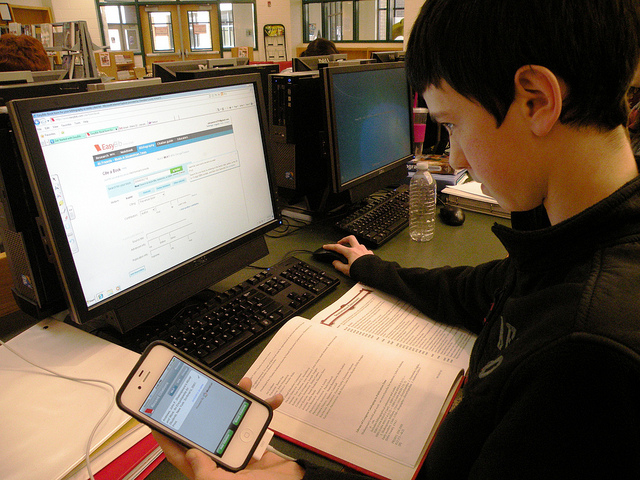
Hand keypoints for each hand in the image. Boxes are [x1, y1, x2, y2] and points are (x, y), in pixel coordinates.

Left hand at [152, 378, 302, 479]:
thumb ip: (205, 472)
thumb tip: (190, 452)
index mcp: (208, 471)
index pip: (179, 452)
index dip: (165, 436)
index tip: (154, 417)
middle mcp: (220, 459)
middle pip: (205, 427)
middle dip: (205, 405)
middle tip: (201, 386)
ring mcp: (239, 448)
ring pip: (231, 417)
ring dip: (238, 399)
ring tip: (243, 385)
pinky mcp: (257, 442)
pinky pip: (257, 419)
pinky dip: (266, 408)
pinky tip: (272, 399)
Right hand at [323, 235, 373, 275]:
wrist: (374, 272)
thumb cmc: (362, 271)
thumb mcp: (347, 271)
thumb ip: (339, 266)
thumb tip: (335, 263)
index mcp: (350, 252)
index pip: (338, 247)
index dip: (330, 246)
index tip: (326, 246)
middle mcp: (358, 249)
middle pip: (350, 238)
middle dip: (344, 239)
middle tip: (340, 242)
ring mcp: (365, 250)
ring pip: (358, 243)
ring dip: (353, 245)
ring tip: (351, 250)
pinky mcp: (370, 253)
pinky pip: (364, 249)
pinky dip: (361, 251)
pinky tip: (360, 255)